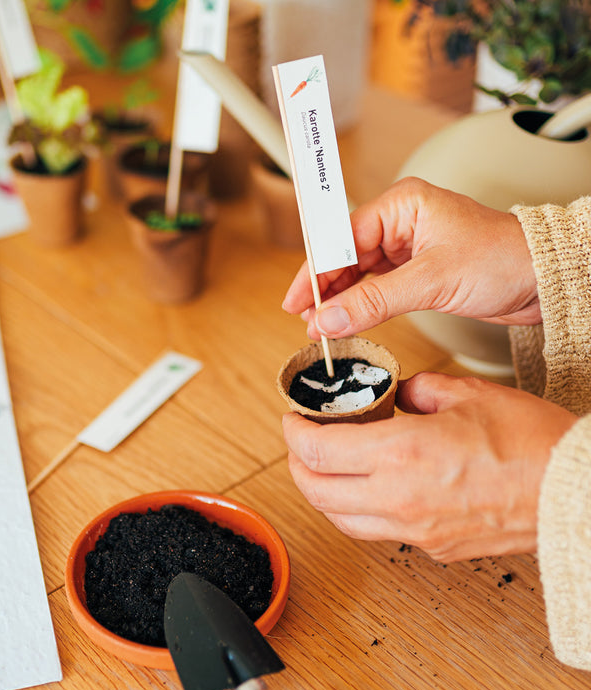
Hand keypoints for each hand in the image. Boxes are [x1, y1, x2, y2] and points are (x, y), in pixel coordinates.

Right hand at [282, 178, 539, 339]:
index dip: (315, 272)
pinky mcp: (414, 272)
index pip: (341, 239)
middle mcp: (399, 223)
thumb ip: (374, 302)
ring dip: (338, 302)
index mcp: (401, 206)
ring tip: (321, 328)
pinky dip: (359, 306)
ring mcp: (406, 248)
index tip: (298, 302)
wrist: (544, 278)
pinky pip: (374, 288)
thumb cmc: (504, 258)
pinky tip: (346, 322)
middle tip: (306, 321)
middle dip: (323, 291)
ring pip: (356, 275)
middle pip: (343, 257)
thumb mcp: (432, 281)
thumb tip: (329, 320)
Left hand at [282, 373, 575, 561]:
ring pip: (339, 519)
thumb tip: (395, 395)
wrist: (573, 491)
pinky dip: (355, 509)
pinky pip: (374, 531)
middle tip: (300, 441)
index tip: (293, 419)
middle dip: (296, 463)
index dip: (293, 432)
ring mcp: (414, 531)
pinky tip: (366, 487)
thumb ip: (416, 391)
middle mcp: (399, 500)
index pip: (316, 451)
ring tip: (324, 465)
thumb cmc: (531, 443)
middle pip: (315, 491)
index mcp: (401, 454)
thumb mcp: (465, 394)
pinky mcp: (431, 547)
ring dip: (321, 491)